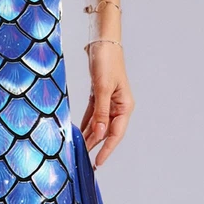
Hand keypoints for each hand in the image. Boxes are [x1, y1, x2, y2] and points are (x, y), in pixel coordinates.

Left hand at [80, 43, 134, 168]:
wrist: (102, 42)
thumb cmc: (107, 61)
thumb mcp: (102, 89)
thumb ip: (101, 113)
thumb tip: (98, 134)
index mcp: (125, 106)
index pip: (115, 134)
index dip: (107, 149)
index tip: (98, 162)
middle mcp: (118, 107)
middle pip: (106, 132)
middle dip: (95, 145)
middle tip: (83, 159)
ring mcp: (109, 103)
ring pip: (98, 125)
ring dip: (89, 136)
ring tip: (79, 149)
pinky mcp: (99, 97)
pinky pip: (92, 116)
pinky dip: (86, 125)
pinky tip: (79, 134)